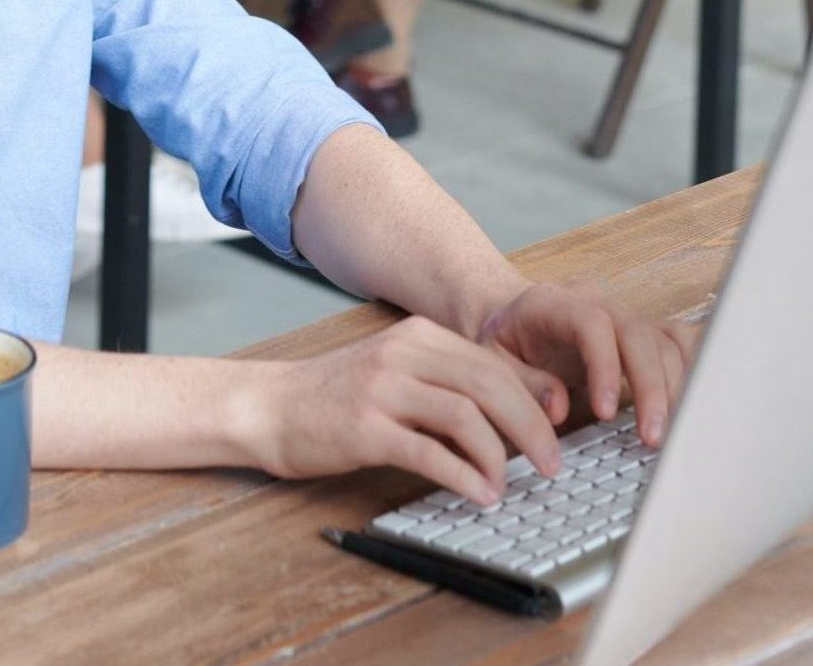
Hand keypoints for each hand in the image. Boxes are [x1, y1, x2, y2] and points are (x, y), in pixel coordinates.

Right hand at [249, 314, 564, 506]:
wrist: (270, 406)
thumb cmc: (336, 396)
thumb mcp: (397, 373)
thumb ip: (448, 382)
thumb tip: (519, 406)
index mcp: (416, 335)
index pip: (492, 361)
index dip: (534, 397)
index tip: (559, 428)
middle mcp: (402, 353)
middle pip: (488, 383)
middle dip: (531, 426)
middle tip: (552, 463)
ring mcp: (382, 388)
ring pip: (465, 415)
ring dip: (498, 455)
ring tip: (507, 484)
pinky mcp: (365, 428)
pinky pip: (430, 451)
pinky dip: (463, 476)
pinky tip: (478, 494)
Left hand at [479, 280, 697, 448]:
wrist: (511, 315)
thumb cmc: (504, 341)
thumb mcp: (492, 360)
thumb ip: (523, 382)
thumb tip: (559, 406)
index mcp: (552, 303)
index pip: (590, 323)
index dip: (604, 366)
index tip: (607, 413)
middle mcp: (594, 302)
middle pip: (636, 332)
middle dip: (651, 387)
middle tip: (652, 437)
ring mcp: (621, 314)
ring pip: (663, 340)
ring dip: (675, 387)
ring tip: (672, 433)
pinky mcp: (640, 331)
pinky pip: (677, 341)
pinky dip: (692, 369)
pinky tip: (694, 404)